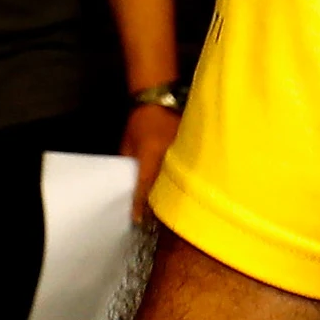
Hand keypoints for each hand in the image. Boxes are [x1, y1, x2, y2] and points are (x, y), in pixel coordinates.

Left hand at [121, 104, 176, 221]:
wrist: (160, 97)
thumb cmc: (139, 120)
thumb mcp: (127, 143)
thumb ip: (129, 163)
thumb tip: (129, 183)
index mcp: (151, 154)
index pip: (144, 185)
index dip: (140, 204)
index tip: (137, 220)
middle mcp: (169, 155)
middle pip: (165, 187)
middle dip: (160, 205)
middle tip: (155, 222)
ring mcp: (183, 152)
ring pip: (179, 181)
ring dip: (173, 195)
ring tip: (169, 212)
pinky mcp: (192, 150)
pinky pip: (187, 171)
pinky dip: (183, 182)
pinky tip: (182, 192)